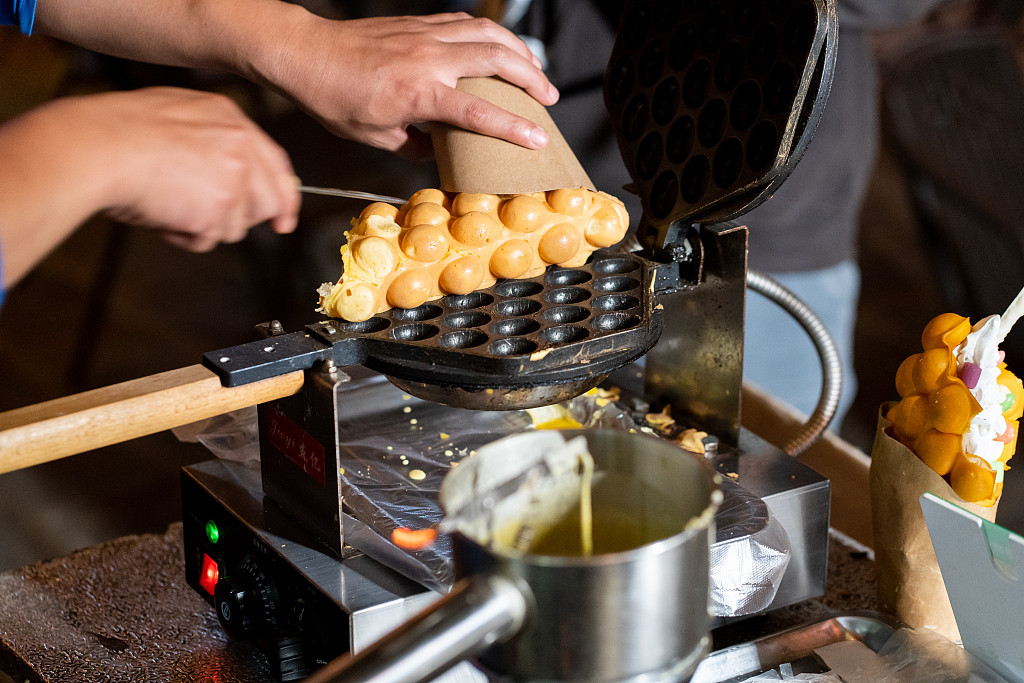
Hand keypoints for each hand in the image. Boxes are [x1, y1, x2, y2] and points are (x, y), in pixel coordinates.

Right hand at [96, 87, 299, 251]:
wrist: (96, 146)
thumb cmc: (118, 133)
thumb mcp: (176, 116)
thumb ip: (211, 140)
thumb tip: (229, 175)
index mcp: (231, 119)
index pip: (276, 164)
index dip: (282, 196)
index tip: (283, 219)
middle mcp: (241, 145)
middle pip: (270, 201)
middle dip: (242, 218)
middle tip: (207, 218)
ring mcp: (234, 178)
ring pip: (238, 225)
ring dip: (204, 225)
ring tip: (169, 205)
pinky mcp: (219, 208)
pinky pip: (209, 239)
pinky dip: (185, 236)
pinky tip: (163, 214)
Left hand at [263, 13, 559, 156]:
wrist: (307, 54)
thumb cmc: (334, 98)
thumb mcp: (376, 137)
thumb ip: (417, 146)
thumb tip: (442, 151)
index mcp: (417, 92)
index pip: (478, 110)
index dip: (512, 127)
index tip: (538, 138)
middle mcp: (428, 58)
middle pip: (497, 60)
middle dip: (531, 78)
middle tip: (549, 99)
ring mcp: (425, 35)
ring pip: (488, 33)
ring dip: (519, 51)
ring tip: (536, 71)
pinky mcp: (420, 24)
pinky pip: (468, 23)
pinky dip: (492, 35)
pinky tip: (501, 49)